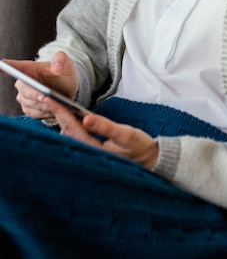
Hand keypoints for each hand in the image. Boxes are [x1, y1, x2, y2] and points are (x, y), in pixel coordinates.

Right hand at [4, 51, 79, 118]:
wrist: (69, 89)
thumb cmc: (65, 73)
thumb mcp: (67, 63)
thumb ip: (61, 60)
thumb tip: (56, 67)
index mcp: (29, 68)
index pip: (13, 67)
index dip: (4, 67)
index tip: (0, 65)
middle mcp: (23, 82)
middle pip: (24, 90)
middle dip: (36, 94)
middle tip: (46, 96)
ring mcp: (24, 96)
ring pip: (29, 103)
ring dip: (42, 104)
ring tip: (56, 102)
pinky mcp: (28, 108)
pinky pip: (32, 113)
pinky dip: (43, 112)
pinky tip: (53, 109)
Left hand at [42, 97, 158, 169]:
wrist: (149, 161)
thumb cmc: (138, 147)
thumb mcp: (125, 134)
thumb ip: (105, 127)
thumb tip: (86, 118)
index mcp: (94, 149)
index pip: (71, 128)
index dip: (59, 112)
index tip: (48, 98)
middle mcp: (88, 154)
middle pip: (66, 131)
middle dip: (56, 114)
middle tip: (45, 97)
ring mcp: (89, 154)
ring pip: (69, 136)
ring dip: (61, 120)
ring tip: (53, 105)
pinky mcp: (92, 152)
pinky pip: (75, 138)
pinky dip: (69, 126)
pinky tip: (68, 119)